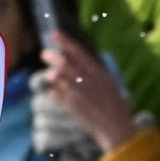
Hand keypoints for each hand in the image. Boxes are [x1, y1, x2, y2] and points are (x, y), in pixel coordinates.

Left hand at [42, 32, 138, 152]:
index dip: (65, 42)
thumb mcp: (109, 83)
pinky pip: (55, 95)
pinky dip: (52, 93)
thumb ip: (94, 72)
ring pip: (57, 77)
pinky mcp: (72, 106)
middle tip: (44, 54)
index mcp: (97, 72)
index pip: (78, 52)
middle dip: (51, 56)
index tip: (55, 34)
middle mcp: (86, 80)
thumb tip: (81, 62)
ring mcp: (78, 93)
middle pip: (63, 63)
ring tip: (49, 76)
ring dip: (50, 75)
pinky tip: (53, 94)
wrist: (115, 126)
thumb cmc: (115, 105)